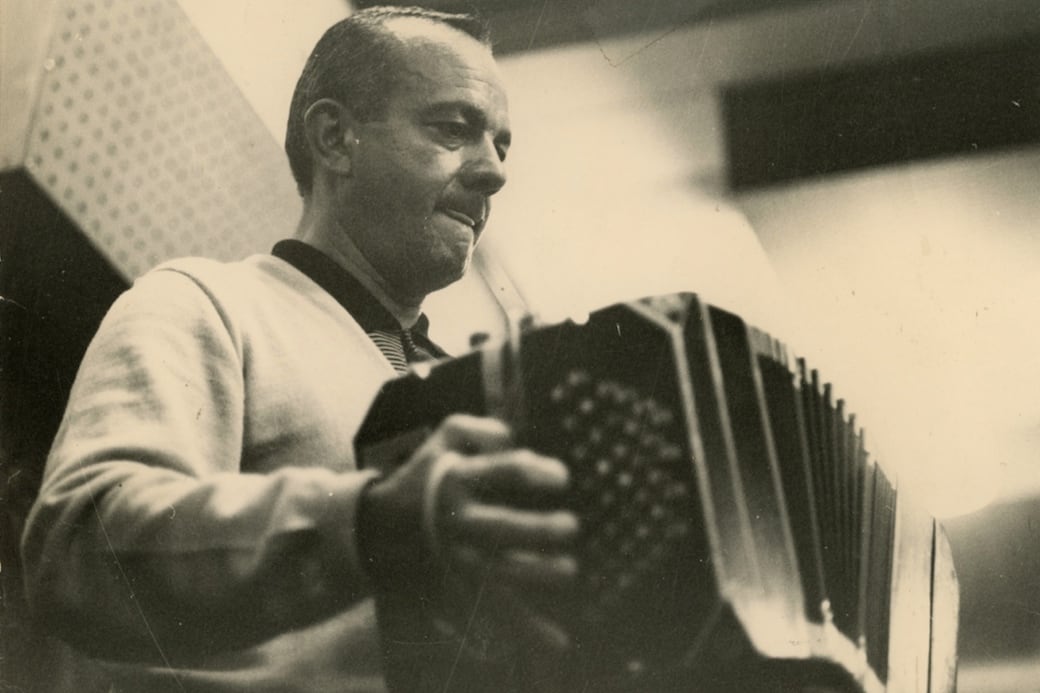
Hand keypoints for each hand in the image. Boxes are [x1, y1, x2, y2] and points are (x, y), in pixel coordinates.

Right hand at [358, 414, 578, 652]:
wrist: (376, 528)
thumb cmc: (424, 475)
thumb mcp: (443, 438)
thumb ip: (480, 429)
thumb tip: (513, 441)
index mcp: (456, 479)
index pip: (499, 472)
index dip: (531, 472)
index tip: (563, 478)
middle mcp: (456, 520)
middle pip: (499, 527)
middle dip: (536, 530)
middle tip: (571, 526)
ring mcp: (457, 558)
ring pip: (498, 572)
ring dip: (535, 574)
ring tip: (569, 570)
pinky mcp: (458, 587)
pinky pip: (492, 611)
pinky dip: (525, 628)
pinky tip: (557, 641)